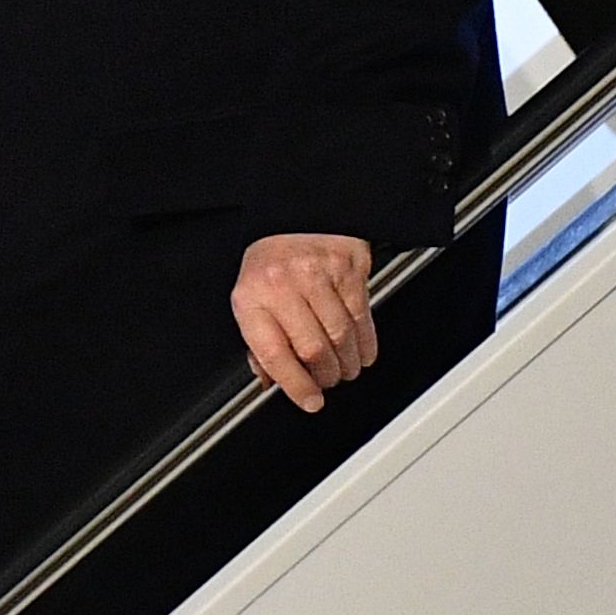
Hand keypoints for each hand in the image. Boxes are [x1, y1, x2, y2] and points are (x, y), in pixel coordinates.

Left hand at [233, 232, 375, 412]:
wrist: (293, 213)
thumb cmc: (269, 261)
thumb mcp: (250, 298)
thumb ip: (260, 343)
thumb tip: (274, 381)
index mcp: (252, 296)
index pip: (274, 353)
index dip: (296, 385)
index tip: (310, 401)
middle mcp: (283, 284)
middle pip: (314, 350)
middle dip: (326, 377)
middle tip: (328, 381)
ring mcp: (317, 274)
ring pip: (342, 338)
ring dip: (347, 364)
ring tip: (344, 368)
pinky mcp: (347, 268)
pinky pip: (362, 318)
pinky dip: (365, 344)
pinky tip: (361, 351)